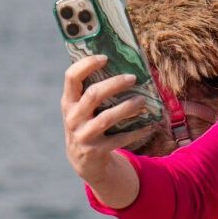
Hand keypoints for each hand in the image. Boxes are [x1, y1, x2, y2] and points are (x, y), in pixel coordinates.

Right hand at [60, 55, 144, 209]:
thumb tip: (122, 65)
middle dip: (115, 84)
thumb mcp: (82, 109)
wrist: (83, 161)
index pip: (71, 77)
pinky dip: (136, 132)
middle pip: (93, 94)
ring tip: (143, 101)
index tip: (105, 57)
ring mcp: (83, 135)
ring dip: (128, 107)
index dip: (87, 64)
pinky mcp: (96, 151)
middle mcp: (73, 118)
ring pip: (107, 118)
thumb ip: (91, 91)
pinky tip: (149, 125)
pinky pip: (119, 139)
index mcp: (68, 102)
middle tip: (133, 78)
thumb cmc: (87, 124)